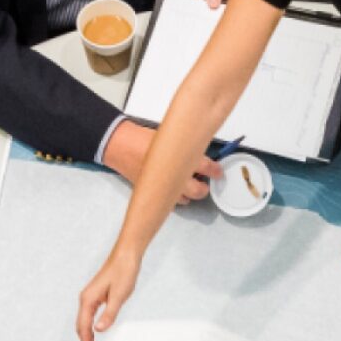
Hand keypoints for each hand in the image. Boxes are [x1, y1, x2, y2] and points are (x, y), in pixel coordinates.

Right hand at [77, 251, 141, 340]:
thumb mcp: (119, 295)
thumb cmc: (123, 271)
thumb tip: (99, 330)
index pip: (84, 328)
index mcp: (88, 300)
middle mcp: (86, 299)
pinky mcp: (96, 297)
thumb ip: (109, 314)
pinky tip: (96, 335)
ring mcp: (90, 298)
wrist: (126, 255)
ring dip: (88, 339)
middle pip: (81, 328)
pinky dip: (91, 329)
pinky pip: (89, 317)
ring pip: (84, 323)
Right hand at [103, 119, 218, 203]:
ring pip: (184, 200)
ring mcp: (163, 187)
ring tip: (190, 186)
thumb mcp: (169, 138)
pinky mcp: (154, 193)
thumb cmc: (143, 140)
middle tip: (206, 184)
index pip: (205, 167)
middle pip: (197, 190)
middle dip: (203, 189)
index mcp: (179, 158)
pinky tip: (175, 190)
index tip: (218, 172)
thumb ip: (185, 147)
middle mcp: (173, 176)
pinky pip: (170, 202)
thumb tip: (198, 151)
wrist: (122, 147)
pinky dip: (175, 198)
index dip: (214, 170)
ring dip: (190, 194)